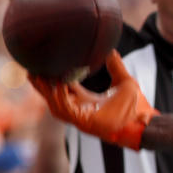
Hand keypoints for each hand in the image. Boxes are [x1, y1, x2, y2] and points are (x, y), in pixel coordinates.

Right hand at [30, 51, 158, 149]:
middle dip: (41, 86)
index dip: (53, 79)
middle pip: (53, 97)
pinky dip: (61, 97)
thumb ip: (116, 66)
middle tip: (30, 71)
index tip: (44, 66)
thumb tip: (111, 50)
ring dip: (47, 91)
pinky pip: (66, 109)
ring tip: (39, 76)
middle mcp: (80, 109)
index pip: (63, 88)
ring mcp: (80, 117)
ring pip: (55, 104)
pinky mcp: (83, 122)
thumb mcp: (124, 81)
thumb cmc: (135, 106)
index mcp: (86, 100)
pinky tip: (59, 85)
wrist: (142, 121)